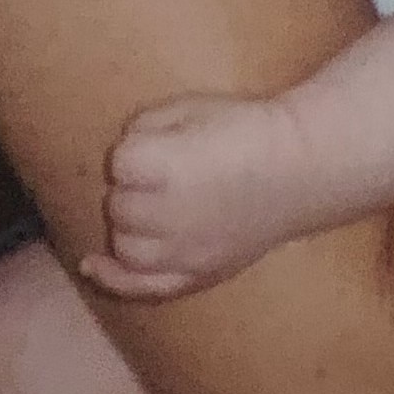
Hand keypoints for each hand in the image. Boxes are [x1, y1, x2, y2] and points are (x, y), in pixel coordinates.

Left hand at [80, 93, 283, 301]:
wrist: (301, 168)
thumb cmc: (247, 129)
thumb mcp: (192, 106)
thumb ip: (147, 125)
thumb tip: (124, 151)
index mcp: (164, 168)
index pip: (119, 162)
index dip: (138, 150)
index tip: (164, 145)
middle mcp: (167, 216)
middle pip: (120, 206)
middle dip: (135, 189)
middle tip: (169, 174)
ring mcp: (182, 253)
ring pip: (127, 247)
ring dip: (133, 225)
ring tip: (158, 208)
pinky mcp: (198, 273)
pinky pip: (144, 287)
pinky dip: (114, 279)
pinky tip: (93, 267)